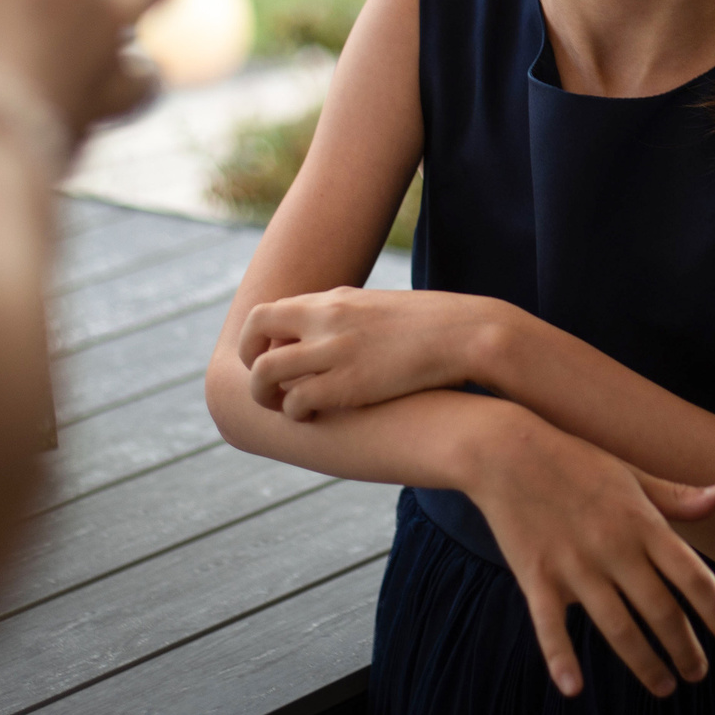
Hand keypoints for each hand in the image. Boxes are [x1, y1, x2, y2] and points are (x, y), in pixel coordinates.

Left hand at [238, 287, 501, 418]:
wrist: (466, 333)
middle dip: (248, 359)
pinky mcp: (348, 384)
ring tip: (280, 406)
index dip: (258, 338)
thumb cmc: (433, 324)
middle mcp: (327, 318)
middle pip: (255, 330)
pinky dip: (295, 412)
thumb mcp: (380, 307)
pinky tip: (311, 417)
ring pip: (265, 371)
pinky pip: (297, 401)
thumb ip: (349, 314)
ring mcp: (335, 350)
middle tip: (261, 381)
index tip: (270, 356)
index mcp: (335, 298)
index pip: (268, 310)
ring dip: (263, 393)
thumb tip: (334, 325)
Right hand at [466, 415, 714, 699]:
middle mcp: (614, 548)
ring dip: (644, 664)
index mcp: (642, 523)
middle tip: (699, 673)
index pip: (693, 577)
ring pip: (617, 627)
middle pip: (661, 611)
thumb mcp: (631, 475)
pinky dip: (561, 658)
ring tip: (664, 687)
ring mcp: (574, 565)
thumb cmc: (575, 462)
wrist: (508, 452)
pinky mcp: (536, 577)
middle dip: (685, 649)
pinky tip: (574, 688)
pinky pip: (550, 626)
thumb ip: (677, 496)